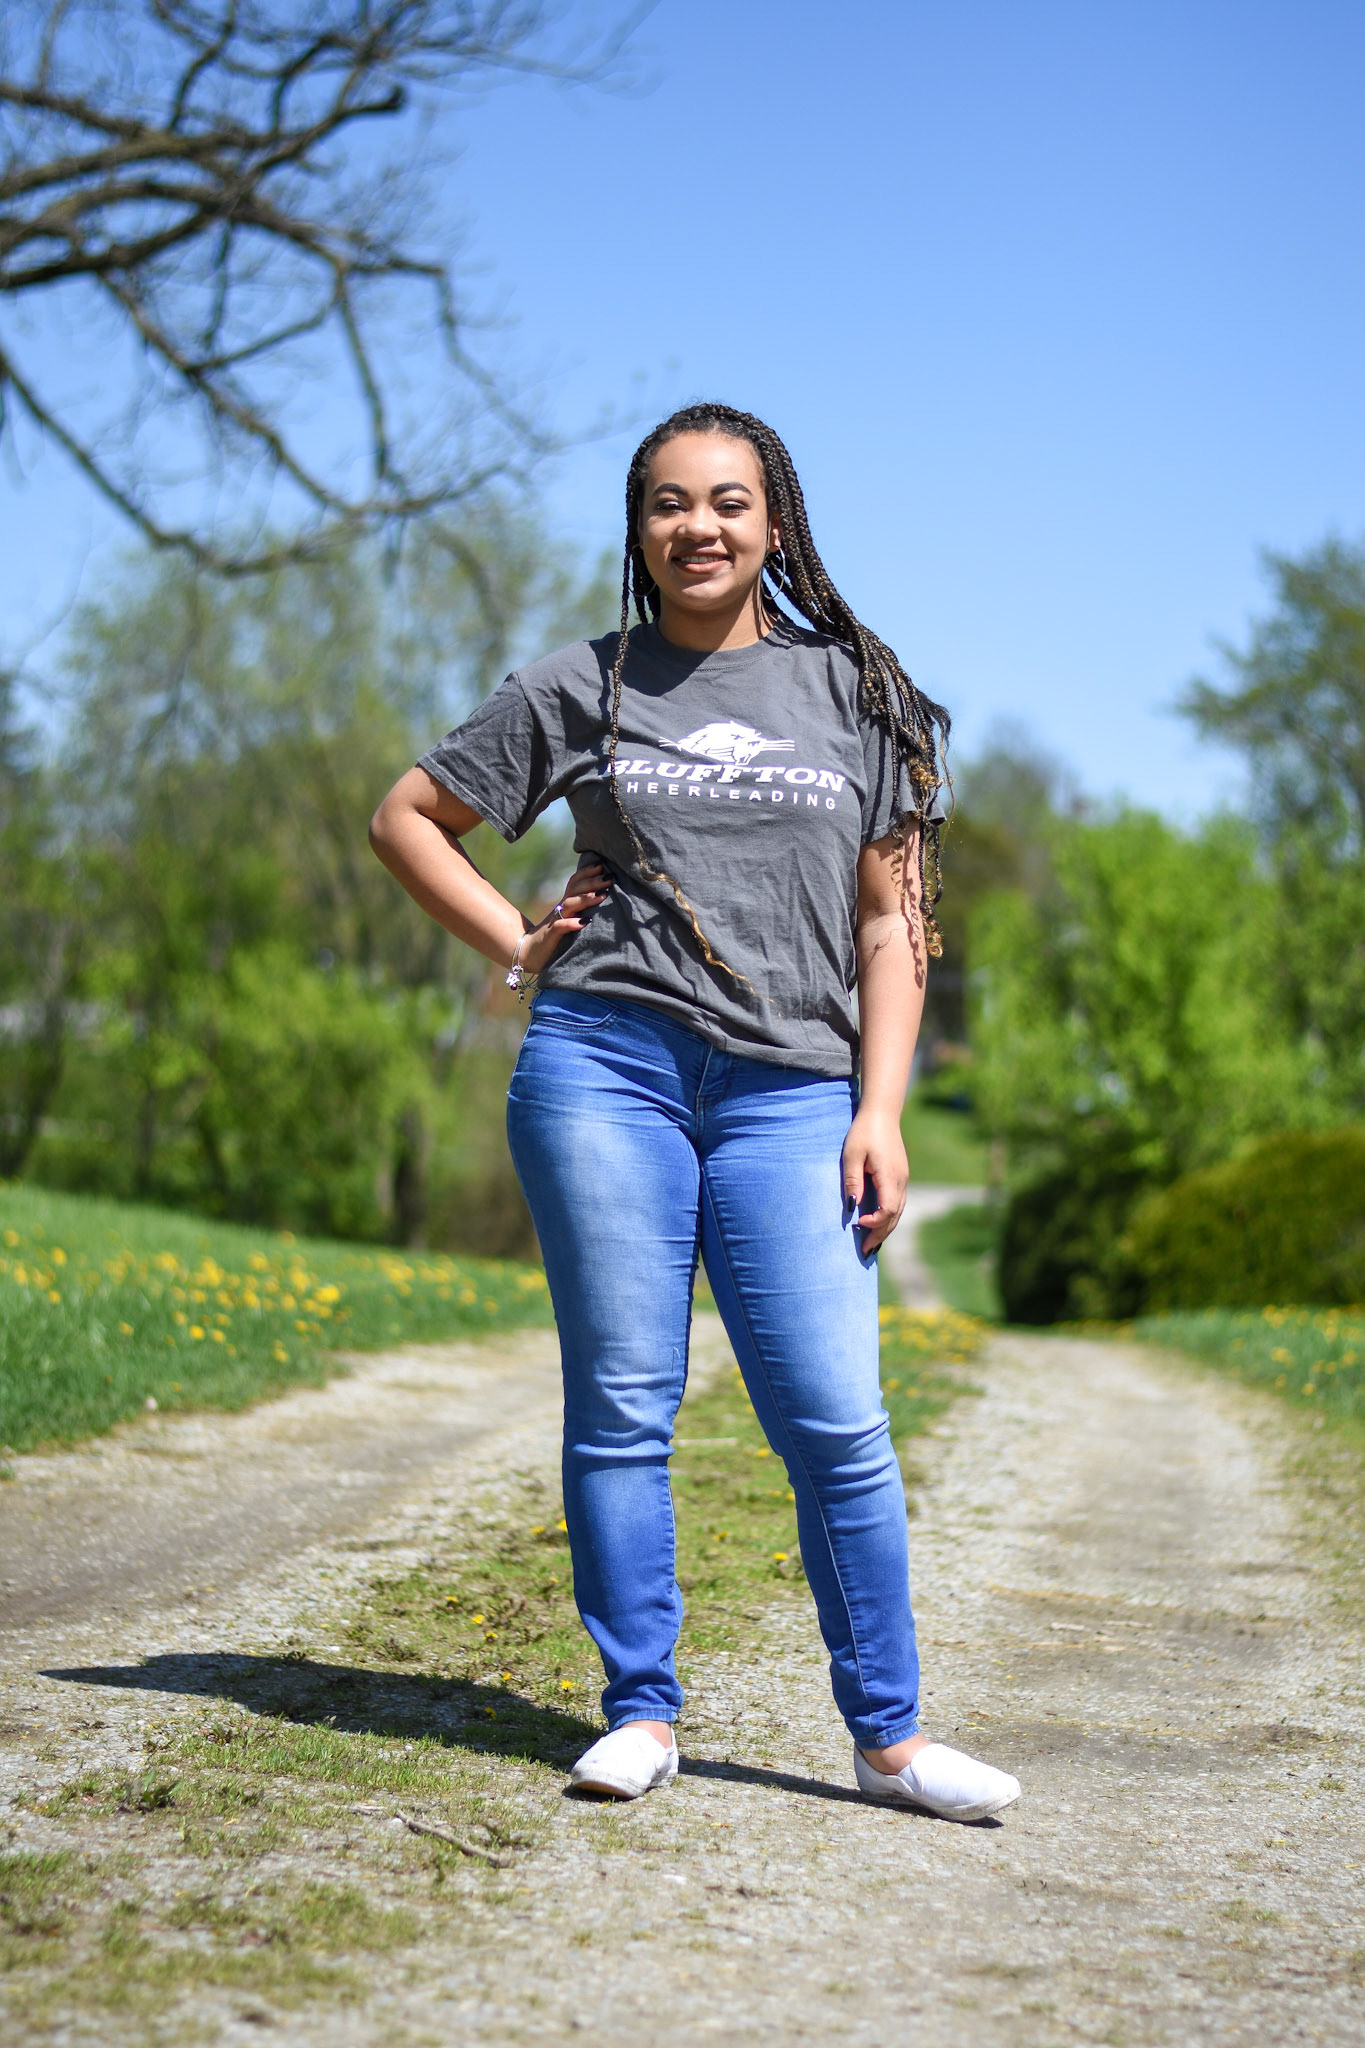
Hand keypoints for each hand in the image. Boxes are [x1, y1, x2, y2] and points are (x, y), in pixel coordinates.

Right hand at [519, 861, 612, 972]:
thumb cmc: (555, 937)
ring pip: (568, 905)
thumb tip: (603, 898)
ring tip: (601, 896)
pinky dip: (571, 923)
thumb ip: (581, 910)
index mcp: (565, 904)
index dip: (586, 873)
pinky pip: (560, 927)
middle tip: (609, 878)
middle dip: (592, 882)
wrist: (529, 953)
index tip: (602, 866)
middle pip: (574, 890)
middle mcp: (560, 909)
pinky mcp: (550, 936)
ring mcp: (554, 921)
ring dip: (585, 899)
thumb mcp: (569, 920)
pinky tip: (583, 922)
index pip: (574, 883)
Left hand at [841, 1107, 907, 1254]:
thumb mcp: (852, 1155)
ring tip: (871, 1244)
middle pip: (895, 1216)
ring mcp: (903, 1179)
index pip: (888, 1209)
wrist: (882, 1113)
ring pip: (898, 1211)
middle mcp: (901, 1180)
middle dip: (880, 1234)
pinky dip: (889, 1217)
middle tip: (864, 1251)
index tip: (858, 1224)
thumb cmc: (864, 1132)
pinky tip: (878, 1223)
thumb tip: (852, 1207)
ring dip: (886, 1228)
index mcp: (890, 1176)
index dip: (875, 1222)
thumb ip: (852, 1181)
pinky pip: (898, 1203)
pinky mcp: (900, 1176)